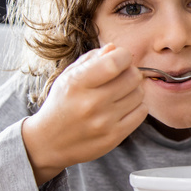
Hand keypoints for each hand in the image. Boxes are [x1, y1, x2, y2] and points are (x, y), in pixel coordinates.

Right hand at [22, 44, 146, 184]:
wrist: (49, 141)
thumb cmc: (62, 103)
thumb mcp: (69, 76)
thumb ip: (92, 59)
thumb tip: (114, 49)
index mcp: (77, 83)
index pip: (114, 62)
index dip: (124, 55)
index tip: (121, 57)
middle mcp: (91, 103)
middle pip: (132, 77)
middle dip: (130, 71)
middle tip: (122, 75)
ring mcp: (104, 122)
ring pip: (139, 94)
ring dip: (134, 89)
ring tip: (120, 93)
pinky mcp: (114, 137)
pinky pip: (141, 112)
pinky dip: (137, 106)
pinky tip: (124, 106)